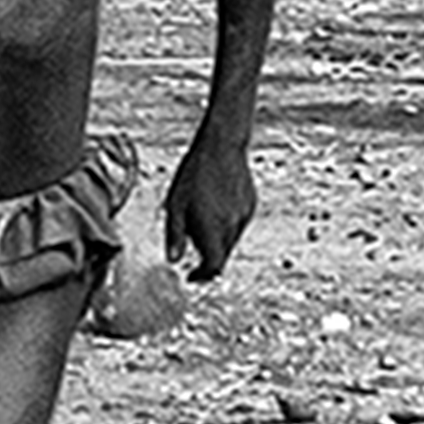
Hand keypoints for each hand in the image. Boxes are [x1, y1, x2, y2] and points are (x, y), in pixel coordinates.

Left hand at [166, 133, 257, 279]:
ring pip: (230, 240)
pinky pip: (237, 224)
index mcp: (211, 229)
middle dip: (207, 257)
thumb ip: (174, 236)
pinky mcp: (250, 206)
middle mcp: (231, 226)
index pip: (212, 266)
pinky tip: (215, 204)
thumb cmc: (193, 174)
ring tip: (201, 214)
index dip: (201, 276)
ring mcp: (244, 216)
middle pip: (222, 256)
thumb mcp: (174, 206)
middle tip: (191, 244)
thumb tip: (173, 260)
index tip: (190, 277)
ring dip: (216, 240)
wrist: (221, 146)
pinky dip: (226, 225)